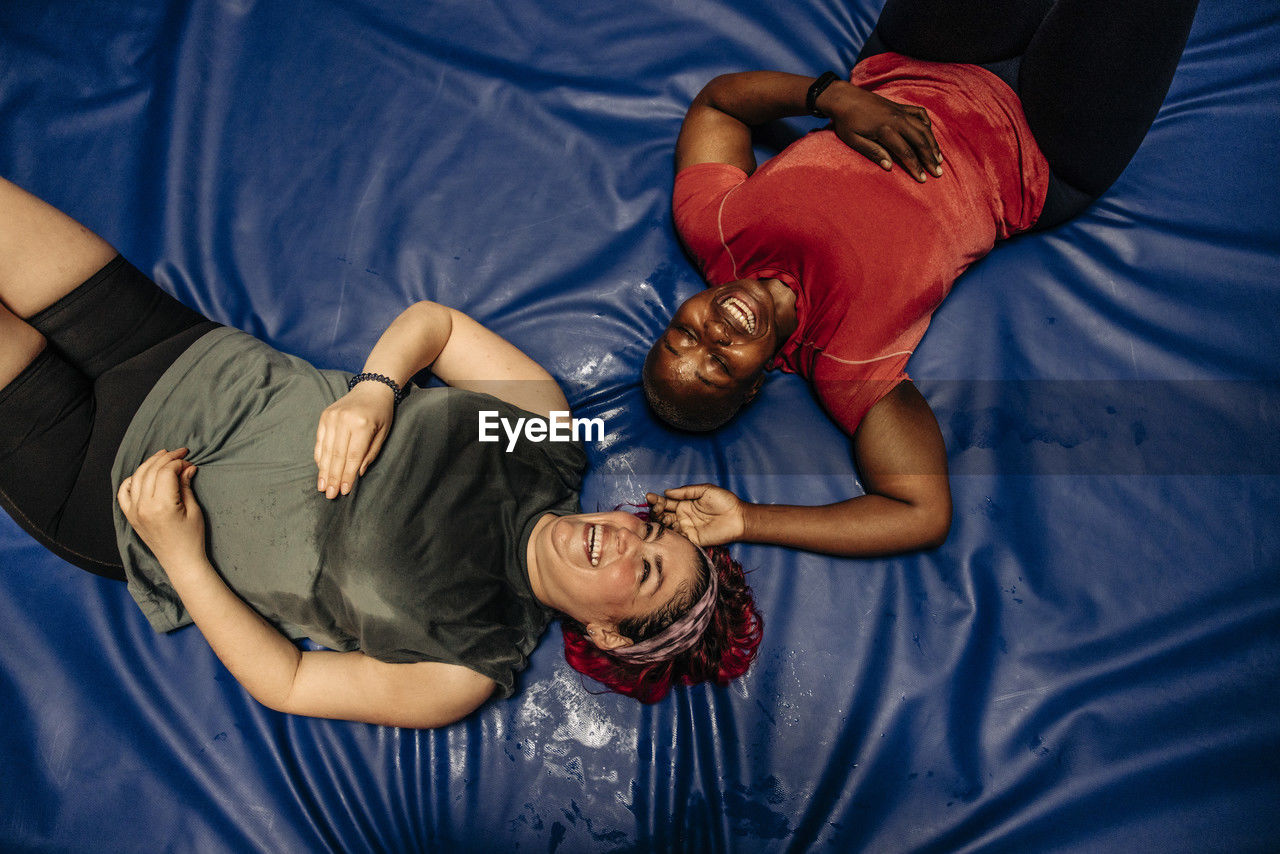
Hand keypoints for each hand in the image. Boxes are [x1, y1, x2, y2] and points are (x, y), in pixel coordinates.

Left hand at [117, 448, 206, 565]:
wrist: (180, 562)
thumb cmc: (192, 538)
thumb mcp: (194, 510)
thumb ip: (186, 486)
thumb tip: (187, 467)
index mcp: (162, 505)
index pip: (166, 472)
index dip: (178, 462)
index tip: (189, 462)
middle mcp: (143, 507)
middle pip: (151, 471)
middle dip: (166, 458)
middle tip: (180, 453)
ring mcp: (134, 512)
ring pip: (137, 477)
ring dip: (150, 464)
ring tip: (162, 456)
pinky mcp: (130, 516)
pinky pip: (124, 493)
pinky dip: (131, 480)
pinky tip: (142, 474)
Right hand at [314, 381, 394, 497]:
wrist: (372, 388)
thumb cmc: (381, 413)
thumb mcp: (383, 433)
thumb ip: (370, 454)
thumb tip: (357, 473)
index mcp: (362, 424)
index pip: (352, 456)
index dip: (347, 475)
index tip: (343, 491)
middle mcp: (344, 420)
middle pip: (336, 455)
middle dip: (333, 477)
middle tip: (330, 495)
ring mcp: (332, 417)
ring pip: (326, 450)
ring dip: (324, 471)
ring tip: (323, 487)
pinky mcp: (324, 416)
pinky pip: (320, 441)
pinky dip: (320, 457)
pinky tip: (321, 470)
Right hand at [646, 484, 746, 546]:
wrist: (737, 517)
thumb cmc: (724, 501)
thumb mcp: (704, 490)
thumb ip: (686, 492)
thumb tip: (666, 492)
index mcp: (684, 504)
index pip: (666, 503)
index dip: (656, 500)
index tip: (649, 496)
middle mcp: (682, 516)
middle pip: (663, 515)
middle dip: (656, 511)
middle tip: (657, 507)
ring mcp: (686, 528)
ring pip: (667, 526)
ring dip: (661, 522)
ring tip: (664, 516)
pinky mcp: (692, 539)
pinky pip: (677, 537)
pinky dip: (669, 534)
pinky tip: (667, 528)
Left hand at [819, 81, 942, 181]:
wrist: (844, 98)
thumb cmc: (846, 122)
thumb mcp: (854, 140)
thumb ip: (873, 152)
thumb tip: (889, 167)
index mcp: (885, 129)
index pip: (906, 152)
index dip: (916, 167)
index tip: (923, 179)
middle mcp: (897, 119)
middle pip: (920, 141)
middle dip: (930, 158)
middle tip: (938, 172)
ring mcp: (900, 111)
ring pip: (923, 128)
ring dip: (933, 144)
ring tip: (939, 159)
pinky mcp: (900, 106)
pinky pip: (920, 114)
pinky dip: (927, 124)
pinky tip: (930, 135)